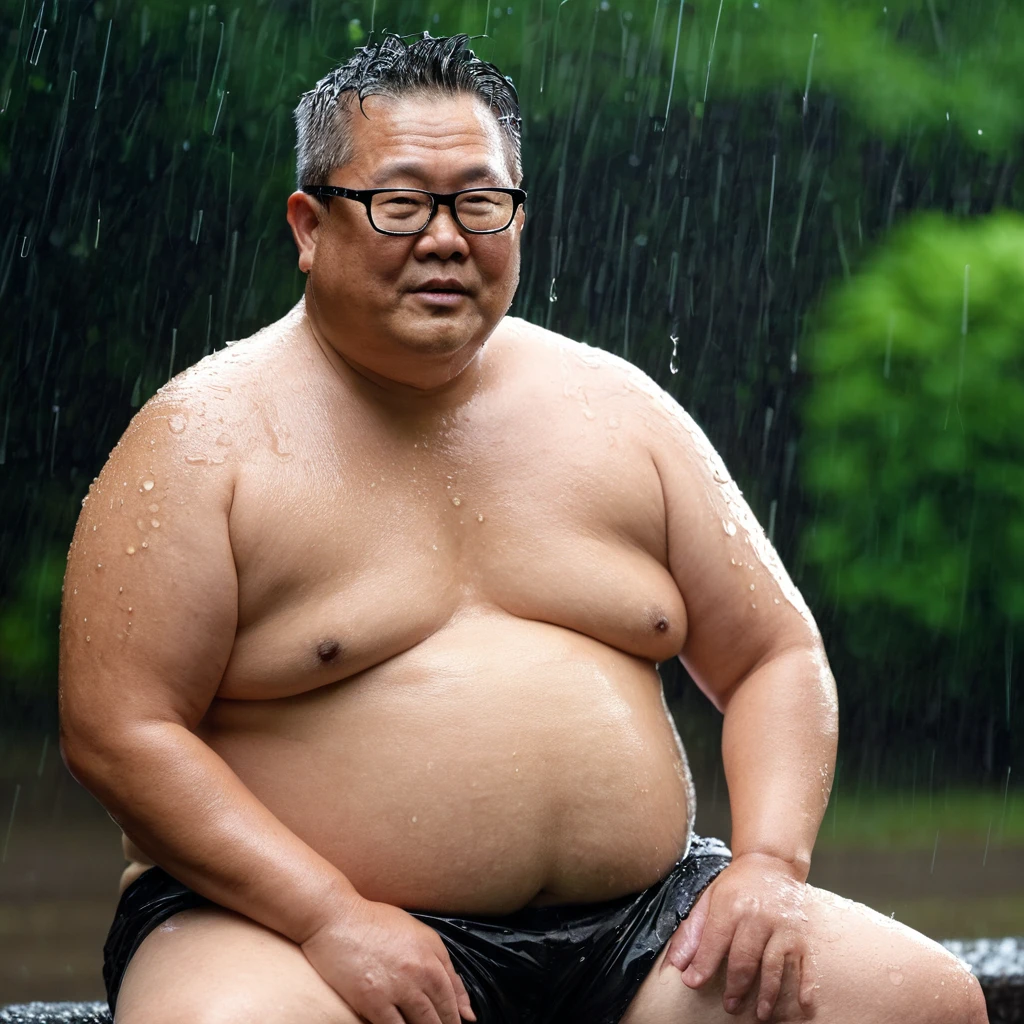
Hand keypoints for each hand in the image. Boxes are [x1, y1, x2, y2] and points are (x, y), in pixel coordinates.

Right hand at [300, 896, 475, 1023]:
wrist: (337, 918)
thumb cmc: (376, 923)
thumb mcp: (419, 935)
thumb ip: (446, 968)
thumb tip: (468, 1011)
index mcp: (433, 956)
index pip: (453, 999)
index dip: (455, 1018)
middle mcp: (420, 972)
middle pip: (440, 1015)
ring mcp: (397, 988)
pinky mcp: (373, 1001)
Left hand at [663, 853, 816, 1020]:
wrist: (771, 863)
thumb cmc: (736, 884)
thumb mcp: (710, 897)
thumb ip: (693, 930)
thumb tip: (678, 963)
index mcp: (731, 905)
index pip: (714, 941)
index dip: (703, 964)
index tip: (693, 983)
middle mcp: (758, 917)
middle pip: (745, 958)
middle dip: (736, 986)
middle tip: (730, 1006)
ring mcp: (782, 927)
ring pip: (774, 966)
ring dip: (768, 993)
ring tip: (760, 1013)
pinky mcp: (800, 934)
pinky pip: (805, 963)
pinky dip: (806, 985)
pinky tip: (803, 1004)